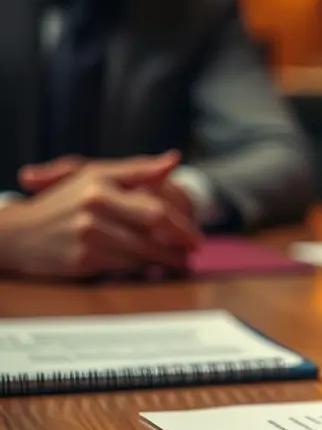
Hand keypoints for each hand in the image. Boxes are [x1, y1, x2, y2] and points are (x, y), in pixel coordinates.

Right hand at [0, 154, 202, 277]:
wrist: (18, 234)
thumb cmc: (64, 202)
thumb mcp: (95, 176)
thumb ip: (137, 170)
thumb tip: (174, 160)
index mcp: (100, 181)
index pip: (155, 204)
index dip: (182, 224)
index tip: (196, 237)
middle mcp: (95, 204)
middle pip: (154, 225)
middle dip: (179, 242)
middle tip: (193, 252)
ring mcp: (89, 233)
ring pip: (143, 250)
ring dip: (165, 259)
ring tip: (178, 262)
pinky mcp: (84, 259)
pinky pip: (126, 266)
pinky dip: (142, 269)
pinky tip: (151, 269)